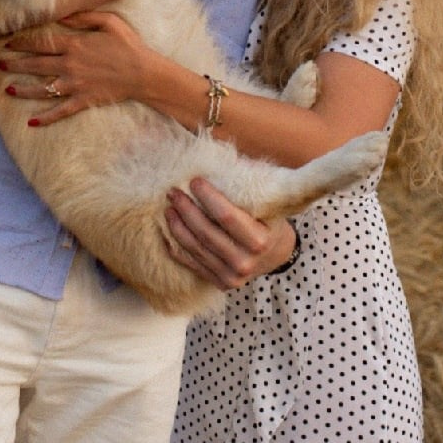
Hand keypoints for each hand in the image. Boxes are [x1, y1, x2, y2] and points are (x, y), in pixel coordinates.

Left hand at [0, 11, 152, 125]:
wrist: (144, 73)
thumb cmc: (128, 45)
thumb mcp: (108, 22)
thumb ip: (83, 17)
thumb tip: (61, 15)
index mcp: (75, 45)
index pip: (41, 43)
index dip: (22, 43)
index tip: (8, 43)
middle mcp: (70, 65)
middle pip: (36, 65)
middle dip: (15, 64)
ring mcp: (75, 85)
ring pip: (42, 89)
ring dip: (23, 89)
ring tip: (7, 89)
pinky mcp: (83, 100)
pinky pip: (60, 111)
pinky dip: (45, 118)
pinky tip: (31, 122)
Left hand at [163, 178, 297, 289]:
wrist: (276, 254)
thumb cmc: (269, 221)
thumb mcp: (268, 204)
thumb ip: (249, 185)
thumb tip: (224, 159)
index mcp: (260, 241)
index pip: (227, 217)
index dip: (208, 198)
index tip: (194, 181)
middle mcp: (246, 262)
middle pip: (207, 233)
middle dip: (187, 210)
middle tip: (173, 192)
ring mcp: (232, 277)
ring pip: (196, 249)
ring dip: (178, 227)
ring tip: (168, 208)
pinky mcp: (220, 283)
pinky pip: (192, 264)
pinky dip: (177, 248)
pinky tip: (166, 232)